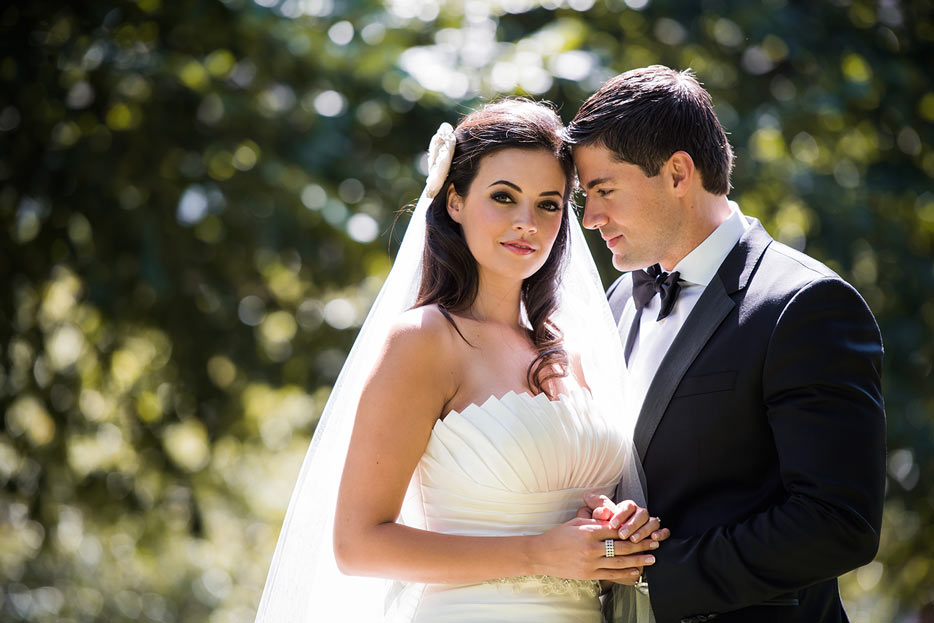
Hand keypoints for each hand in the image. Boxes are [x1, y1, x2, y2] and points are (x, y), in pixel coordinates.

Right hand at [531, 517, 657, 583]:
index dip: (633, 529)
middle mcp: (591, 548)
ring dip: (638, 560)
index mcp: (588, 531)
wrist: (541, 554)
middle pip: (622, 546)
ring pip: (620, 562)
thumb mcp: (576, 522)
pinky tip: (636, 571)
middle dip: (641, 545)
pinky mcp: (588, 574)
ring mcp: (590, 563)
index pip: (616, 530)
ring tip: (652, 559)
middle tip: (655, 543)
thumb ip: (595, 522)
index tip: (645, 528)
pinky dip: (625, 573)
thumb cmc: (558, 536)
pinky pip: (611, 574)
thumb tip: (614, 520)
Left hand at [576, 494, 669, 543]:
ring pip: (652, 522)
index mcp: (627, 508)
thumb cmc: (602, 532)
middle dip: (632, 525)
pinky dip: (661, 533)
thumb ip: (595, 512)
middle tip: (622, 535)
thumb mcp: (596, 522)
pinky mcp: (656, 534)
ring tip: (634, 540)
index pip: (627, 506)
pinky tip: (655, 539)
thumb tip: (591, 500)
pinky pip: (663, 531)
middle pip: (641, 514)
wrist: (613, 550)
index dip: (621, 515)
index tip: (612, 525)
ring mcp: (649, 523)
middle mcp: (639, 513)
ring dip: (644, 531)